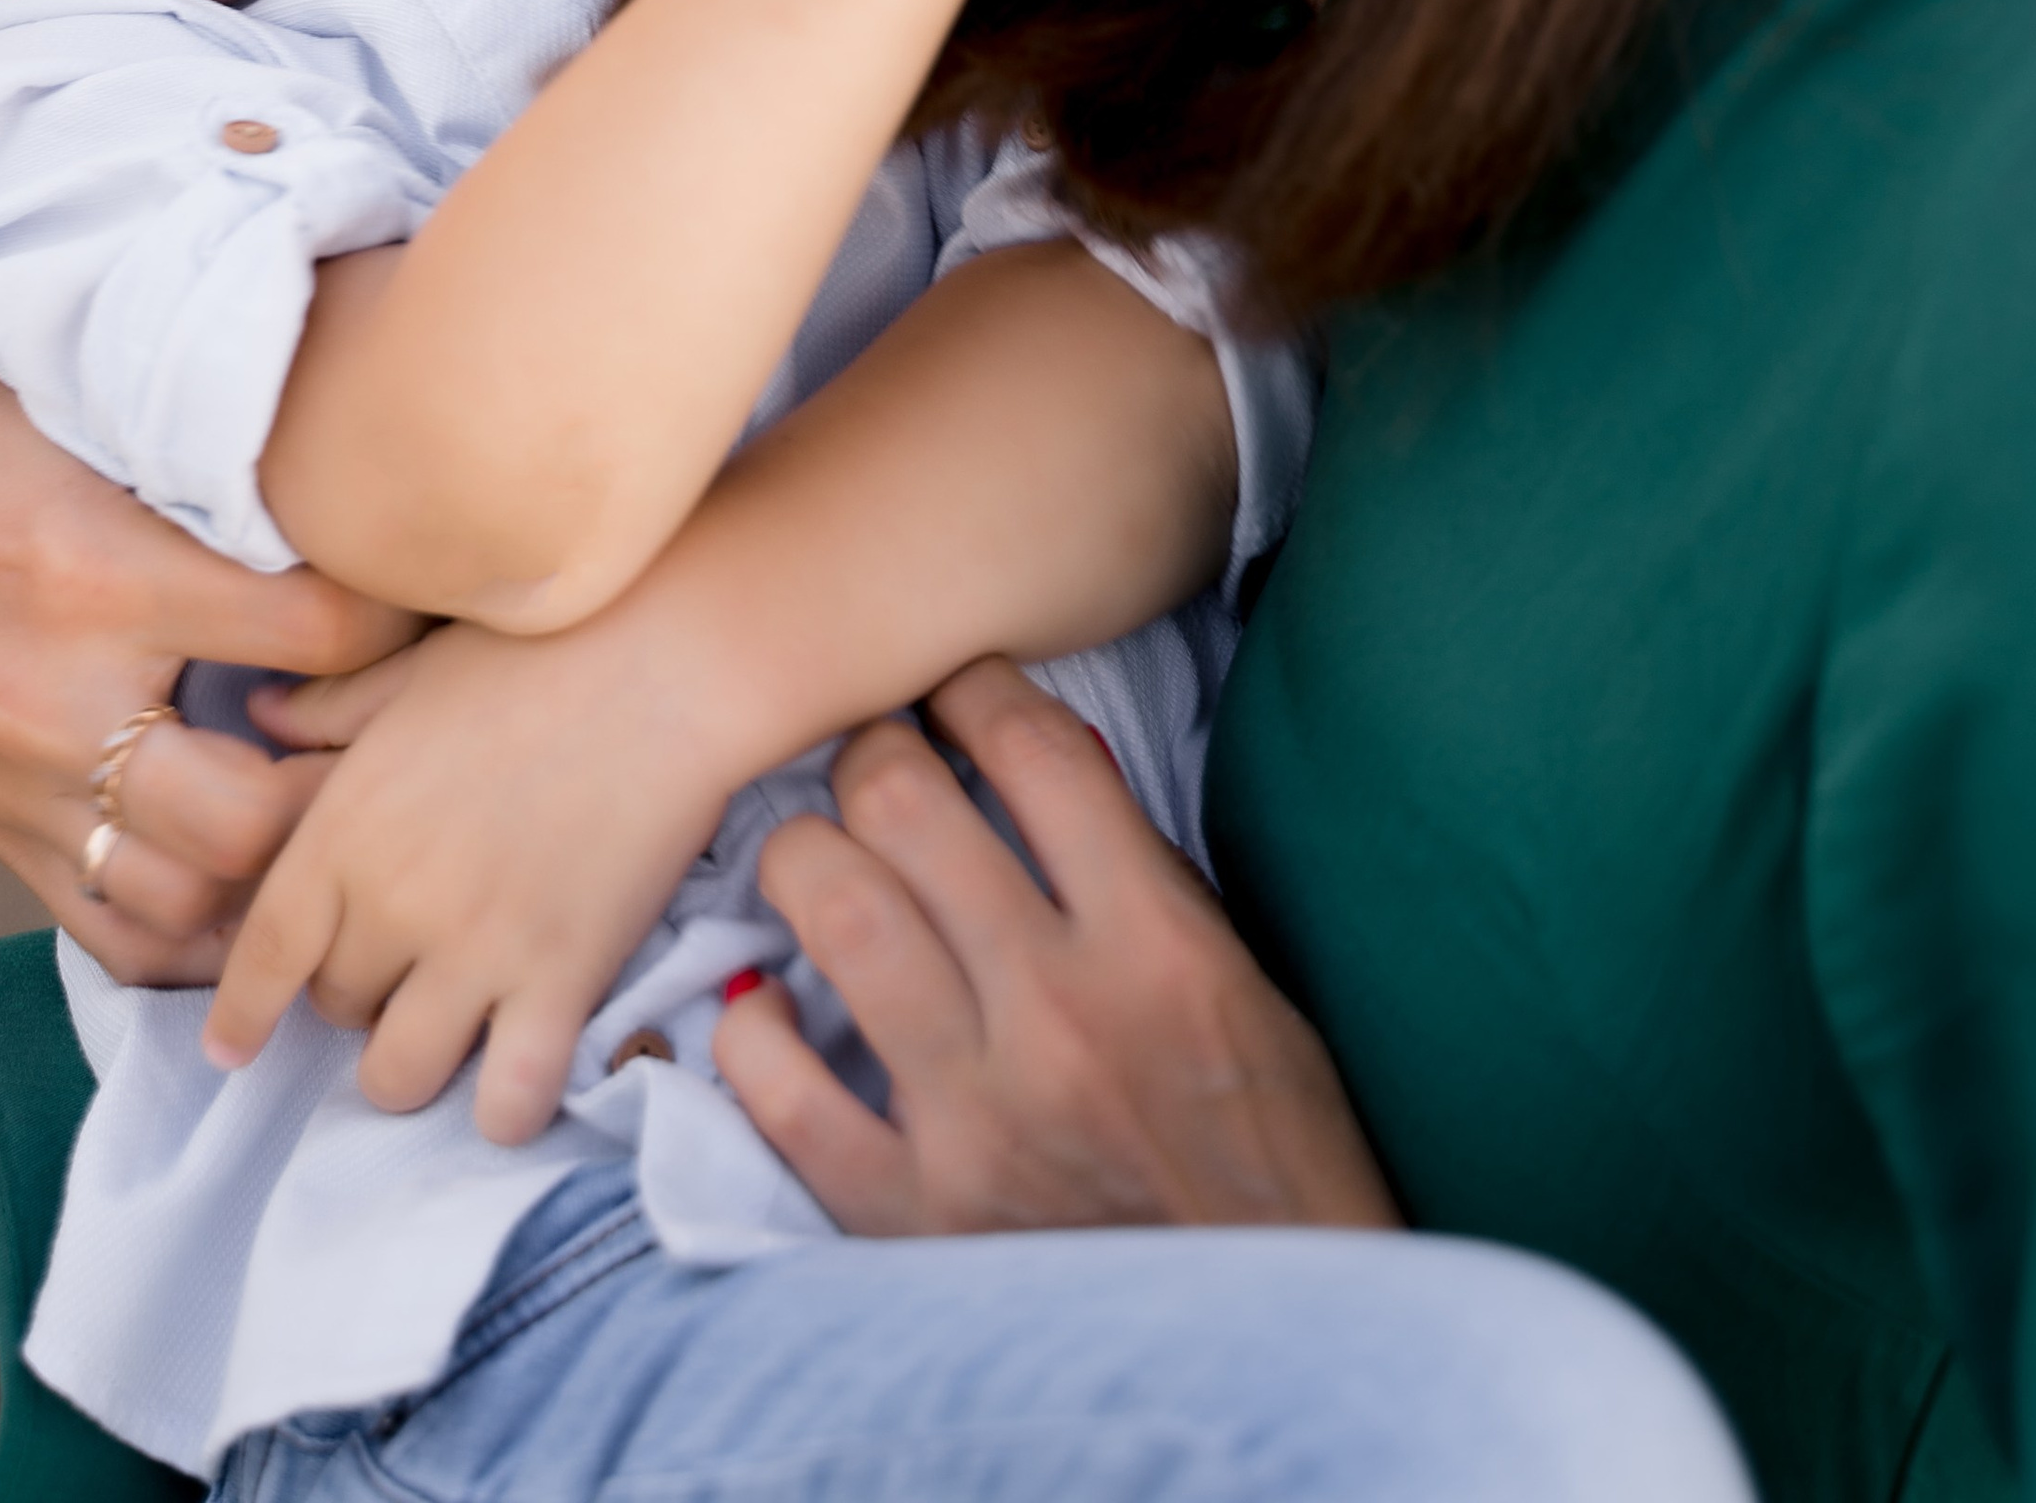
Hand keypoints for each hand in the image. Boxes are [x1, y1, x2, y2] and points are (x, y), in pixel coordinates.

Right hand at [0, 302, 416, 980]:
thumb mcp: (110, 404)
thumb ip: (232, 455)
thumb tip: (381, 461)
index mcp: (99, 572)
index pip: (321, 631)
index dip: (408, 619)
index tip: (444, 597)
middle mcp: (53, 699)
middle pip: (255, 815)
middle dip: (347, 785)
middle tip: (403, 737)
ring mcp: (16, 780)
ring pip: (187, 896)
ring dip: (277, 867)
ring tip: (341, 809)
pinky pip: (110, 928)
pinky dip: (198, 924)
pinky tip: (257, 880)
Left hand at [204, 607, 734, 1140]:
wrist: (666, 663)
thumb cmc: (537, 649)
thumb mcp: (411, 672)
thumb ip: (329, 710)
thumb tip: (262, 714)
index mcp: (346, 825)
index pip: (263, 951)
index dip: (240, 1011)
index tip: (230, 1050)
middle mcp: (394, 901)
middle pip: (334, 1009)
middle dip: (354, 1001)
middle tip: (398, 973)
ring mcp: (476, 949)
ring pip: (398, 1076)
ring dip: (412, 1065)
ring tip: (446, 1033)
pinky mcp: (561, 981)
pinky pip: (506, 1100)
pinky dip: (501, 1108)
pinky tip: (512, 1079)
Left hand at [715, 658, 1398, 1234]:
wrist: (1281, 1350)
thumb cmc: (1271, 1157)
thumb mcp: (1246, 989)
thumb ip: (1141, 875)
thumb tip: (1035, 756)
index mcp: (1157, 948)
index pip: (1031, 747)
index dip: (973, 686)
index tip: (953, 687)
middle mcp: (1060, 1016)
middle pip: (903, 803)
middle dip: (873, 751)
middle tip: (875, 761)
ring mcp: (975, 1118)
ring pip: (830, 908)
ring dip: (805, 857)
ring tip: (818, 857)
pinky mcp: (907, 1216)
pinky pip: (780, 1086)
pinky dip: (754, 1030)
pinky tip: (773, 1003)